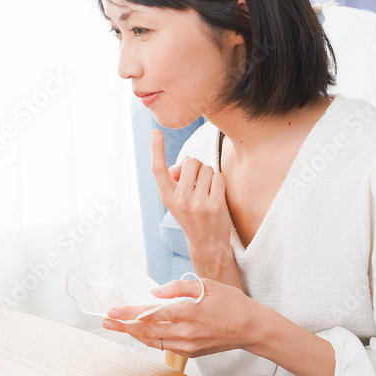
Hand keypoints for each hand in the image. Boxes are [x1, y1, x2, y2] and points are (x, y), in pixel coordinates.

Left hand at [102, 277, 262, 357]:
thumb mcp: (206, 285)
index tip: (113, 310)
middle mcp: (186, 332)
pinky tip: (141, 331)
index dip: (130, 313)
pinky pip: (164, 345)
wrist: (251, 328)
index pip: (152, 314)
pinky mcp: (191, 353)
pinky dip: (150, 338)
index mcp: (189, 312)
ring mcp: (188, 345)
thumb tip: (154, 293)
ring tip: (118, 326)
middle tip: (106, 320)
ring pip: (153, 340)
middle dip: (124, 325)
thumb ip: (178, 288)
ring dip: (134, 333)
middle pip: (147, 330)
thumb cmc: (231, 303)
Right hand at [152, 129, 232, 257]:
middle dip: (197, 167)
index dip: (156, 149)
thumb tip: (184, 164)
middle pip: (191, 162)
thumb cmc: (192, 216)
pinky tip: (216, 196)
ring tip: (207, 192)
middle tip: (198, 182)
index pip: (158, 169)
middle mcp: (179, 200)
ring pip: (206, 169)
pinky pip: (218, 178)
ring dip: (209, 176)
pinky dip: (219, 183)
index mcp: (167, 197)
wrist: (207, 244)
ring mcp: (197, 203)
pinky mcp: (213, 205)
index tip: (155, 132)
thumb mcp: (176, 201)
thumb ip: (176, 180)